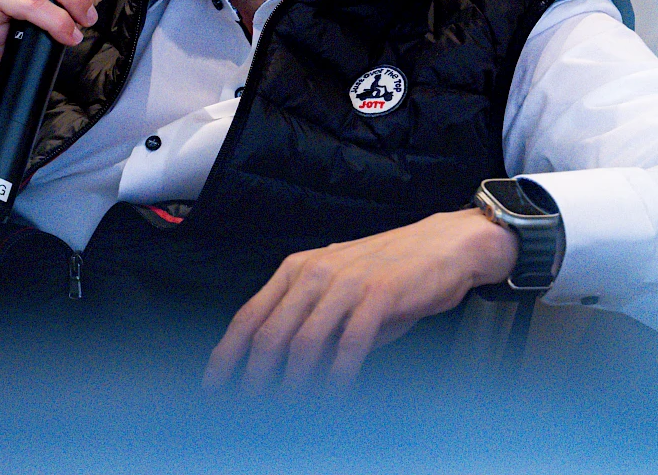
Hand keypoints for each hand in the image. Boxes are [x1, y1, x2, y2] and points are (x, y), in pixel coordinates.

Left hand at [203, 209, 517, 392]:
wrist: (443, 245)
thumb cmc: (391, 272)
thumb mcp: (341, 294)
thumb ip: (312, 326)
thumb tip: (284, 371)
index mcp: (297, 269)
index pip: (249, 315)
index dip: (227, 354)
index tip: (214, 384)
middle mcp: (314, 272)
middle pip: (269, 332)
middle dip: (254, 376)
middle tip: (247, 408)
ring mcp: (345, 282)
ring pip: (304, 340)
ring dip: (292, 383)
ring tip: (287, 410)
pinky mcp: (378, 294)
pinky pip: (349, 343)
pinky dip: (338, 376)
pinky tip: (334, 397)